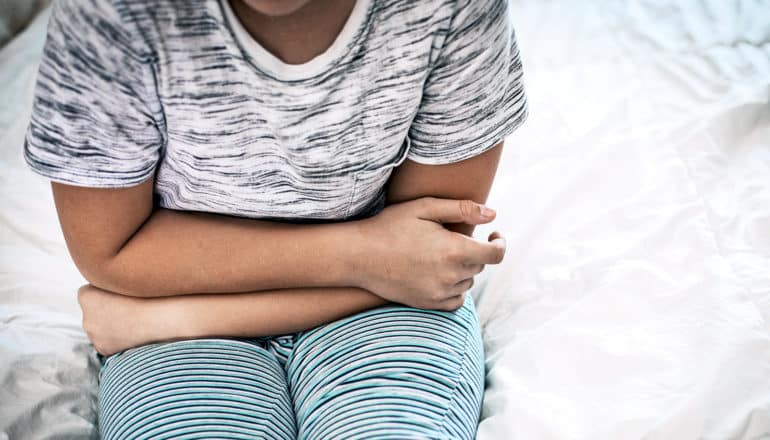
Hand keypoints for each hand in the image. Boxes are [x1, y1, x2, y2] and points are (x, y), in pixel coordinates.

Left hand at [77, 284, 154, 355]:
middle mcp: (85, 317)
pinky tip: (130, 332)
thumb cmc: (145, 296)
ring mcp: (93, 335)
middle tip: (126, 307)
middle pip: (92, 312)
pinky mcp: (103, 349)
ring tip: (131, 320)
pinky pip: (106, 342)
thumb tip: (108, 287)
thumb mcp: (123, 278)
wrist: (157, 319)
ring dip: (110, 325)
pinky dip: (115, 338)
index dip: (104, 292)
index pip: (88, 292)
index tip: (118, 294)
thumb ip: (109, 282)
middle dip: (104, 310)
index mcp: (85, 296)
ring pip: (98, 328)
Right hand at [355, 197, 505, 310]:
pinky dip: (455, 288)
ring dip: (463, 269)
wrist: (359, 256)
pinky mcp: (428, 303)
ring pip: (467, 282)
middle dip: (473, 251)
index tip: (494, 235)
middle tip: (450, 238)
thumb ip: (462, 209)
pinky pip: (456, 300)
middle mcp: (450, 276)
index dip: (500, 243)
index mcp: (453, 250)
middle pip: (479, 266)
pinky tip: (440, 274)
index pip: (495, 254)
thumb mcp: (424, 208)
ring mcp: (439, 293)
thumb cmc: (391, 226)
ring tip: (439, 254)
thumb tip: (493, 215)